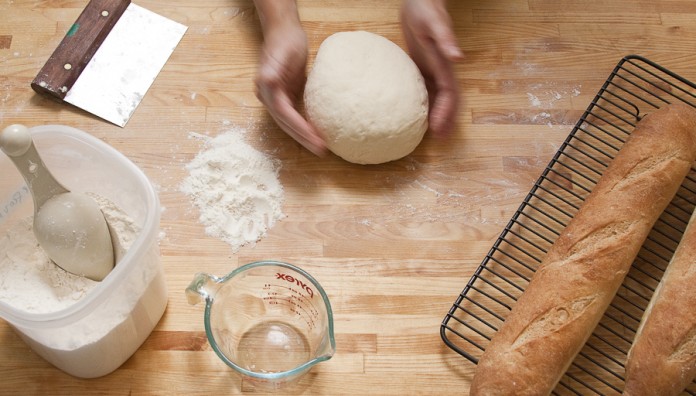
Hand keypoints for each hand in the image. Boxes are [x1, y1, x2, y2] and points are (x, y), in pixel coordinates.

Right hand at [253, 0, 325, 154]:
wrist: (284, 32)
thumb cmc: (284, 41)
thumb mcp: (280, 53)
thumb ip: (272, 70)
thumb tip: (268, 83)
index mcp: (266, 88)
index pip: (283, 114)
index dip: (298, 128)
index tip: (314, 139)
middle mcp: (268, 97)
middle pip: (285, 124)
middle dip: (302, 138)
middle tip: (321, 150)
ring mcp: (275, 98)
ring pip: (288, 124)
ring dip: (303, 137)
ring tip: (320, 147)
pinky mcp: (285, 97)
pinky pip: (293, 117)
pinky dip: (304, 127)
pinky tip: (316, 134)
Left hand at [400, 0, 462, 136]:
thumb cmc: (426, 8)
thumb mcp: (435, 23)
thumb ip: (446, 39)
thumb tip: (459, 58)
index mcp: (444, 64)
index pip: (449, 94)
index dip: (446, 112)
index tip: (438, 128)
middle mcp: (441, 70)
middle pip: (447, 101)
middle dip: (445, 120)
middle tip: (439, 140)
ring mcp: (432, 70)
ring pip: (437, 98)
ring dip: (437, 116)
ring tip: (431, 136)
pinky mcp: (422, 68)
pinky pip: (425, 91)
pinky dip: (424, 105)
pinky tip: (415, 115)